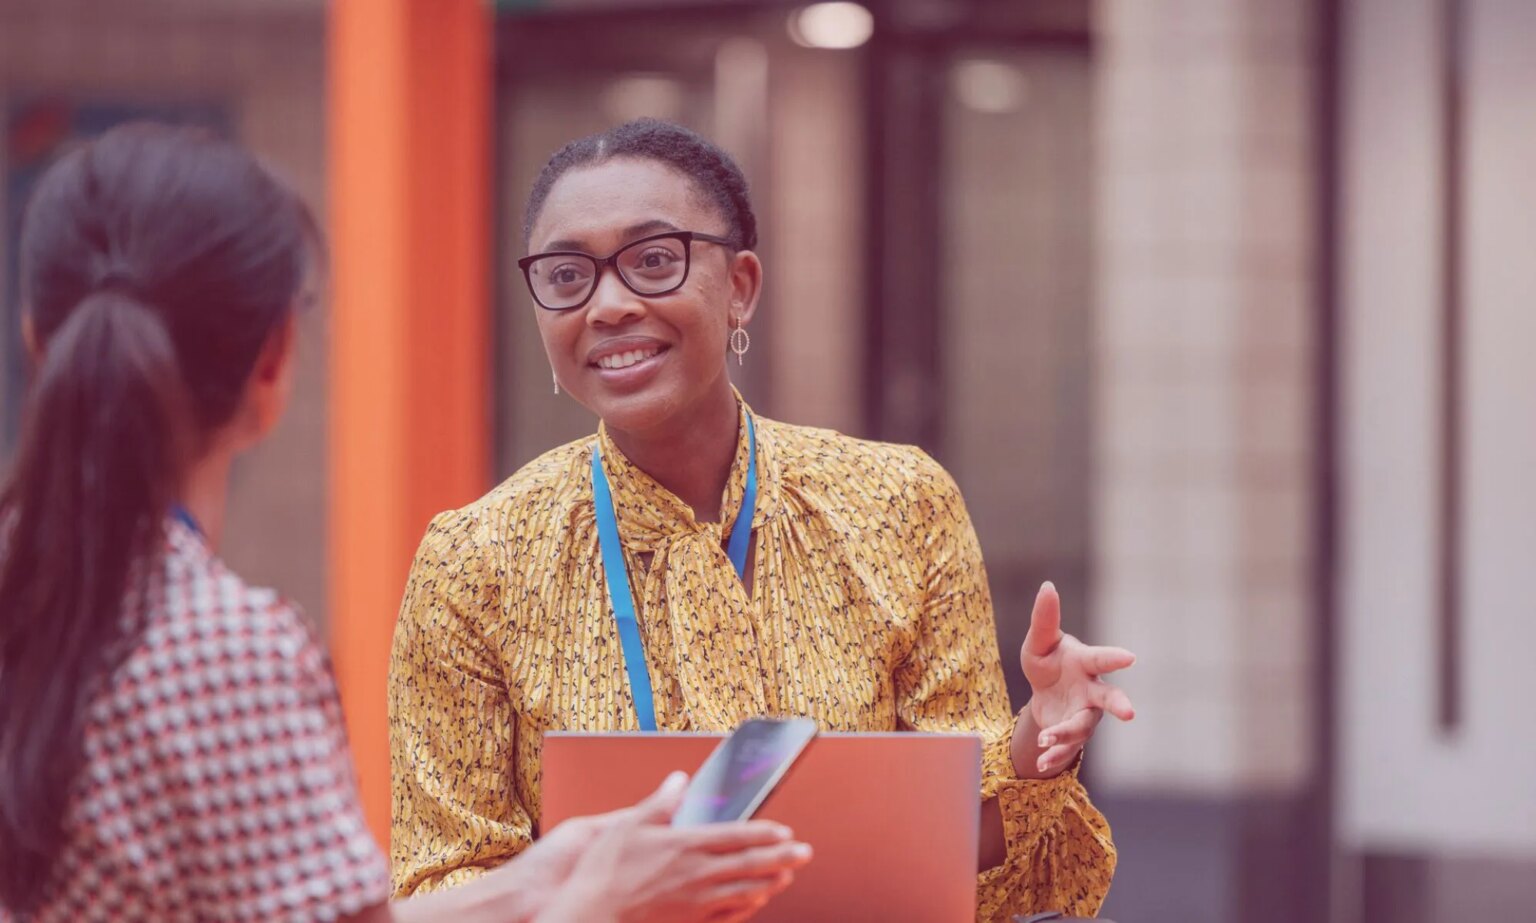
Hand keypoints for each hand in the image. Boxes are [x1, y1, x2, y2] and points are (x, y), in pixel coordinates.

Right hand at [534, 772, 812, 922]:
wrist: (591, 916)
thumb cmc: (604, 873)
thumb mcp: (628, 825)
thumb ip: (660, 803)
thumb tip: (678, 780)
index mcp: (685, 845)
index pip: (736, 836)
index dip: (765, 833)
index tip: (785, 830)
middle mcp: (697, 874)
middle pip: (751, 864)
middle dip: (782, 858)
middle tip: (805, 853)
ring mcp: (696, 902)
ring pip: (745, 891)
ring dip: (770, 882)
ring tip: (787, 876)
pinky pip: (728, 916)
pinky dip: (747, 907)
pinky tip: (755, 902)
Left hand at [1012, 582, 1135, 778]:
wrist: (1044, 692)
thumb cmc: (1048, 661)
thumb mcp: (1038, 641)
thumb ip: (1044, 619)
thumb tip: (1047, 586)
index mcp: (1085, 663)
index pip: (1101, 658)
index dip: (1114, 658)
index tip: (1130, 657)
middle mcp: (1092, 691)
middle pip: (1109, 698)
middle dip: (1119, 705)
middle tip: (1130, 713)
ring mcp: (1085, 715)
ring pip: (1083, 727)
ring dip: (1066, 734)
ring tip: (1046, 739)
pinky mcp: (1074, 735)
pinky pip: (1068, 748)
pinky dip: (1055, 755)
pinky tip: (1042, 763)